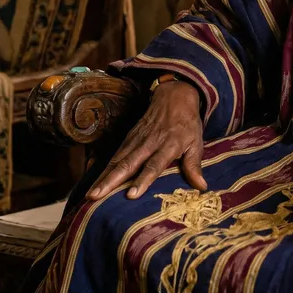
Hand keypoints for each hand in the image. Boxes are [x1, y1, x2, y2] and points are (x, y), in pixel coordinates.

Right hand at [87, 78, 205, 200]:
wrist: (174, 96)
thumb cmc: (187, 123)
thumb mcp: (196, 142)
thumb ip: (194, 165)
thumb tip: (201, 186)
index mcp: (169, 144)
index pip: (154, 164)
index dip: (143, 179)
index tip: (131, 194)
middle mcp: (150, 142)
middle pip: (129, 163)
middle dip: (112, 181)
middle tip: (96, 196)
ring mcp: (137, 139)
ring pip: (118, 159)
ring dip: (104, 177)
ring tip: (91, 194)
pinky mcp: (129, 136)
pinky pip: (116, 154)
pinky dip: (104, 168)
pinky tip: (96, 182)